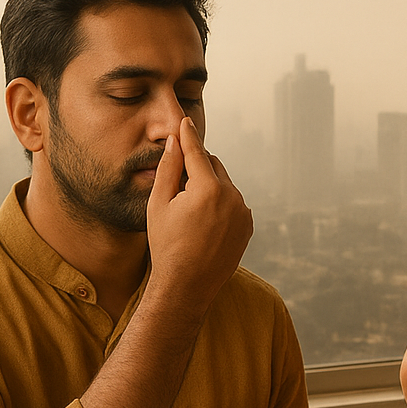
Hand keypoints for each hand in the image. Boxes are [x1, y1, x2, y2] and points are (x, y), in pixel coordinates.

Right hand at [145, 117, 253, 314]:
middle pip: (213, 166)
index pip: (197, 152)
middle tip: (178, 186)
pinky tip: (203, 224)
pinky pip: (233, 204)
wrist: (187, 286)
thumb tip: (175, 142)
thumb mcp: (159, 205)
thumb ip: (169, 169)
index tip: (185, 121)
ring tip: (189, 213)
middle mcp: (232, 198)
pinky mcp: (247, 226)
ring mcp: (243, 213)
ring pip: (224, 185)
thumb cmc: (167, 246)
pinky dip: (220, 204)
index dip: (188, 136)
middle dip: (196, 168)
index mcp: (209, 189)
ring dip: (208, 187)